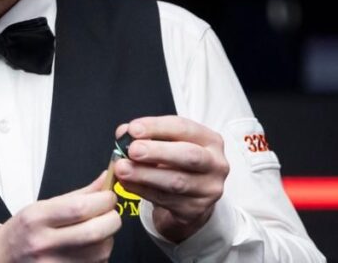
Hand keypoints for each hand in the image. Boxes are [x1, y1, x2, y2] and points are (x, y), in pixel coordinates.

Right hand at [0, 171, 120, 261]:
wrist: (2, 260)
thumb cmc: (23, 232)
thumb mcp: (41, 207)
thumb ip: (77, 195)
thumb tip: (106, 180)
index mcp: (37, 218)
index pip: (80, 208)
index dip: (104, 200)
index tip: (108, 196)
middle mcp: (44, 244)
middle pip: (95, 231)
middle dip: (112, 218)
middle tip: (109, 212)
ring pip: (101, 251)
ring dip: (108, 238)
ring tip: (96, 230)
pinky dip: (100, 254)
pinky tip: (89, 248)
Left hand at [113, 116, 229, 242]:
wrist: (190, 200)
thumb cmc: (177, 164)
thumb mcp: (167, 144)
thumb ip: (148, 136)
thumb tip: (124, 132)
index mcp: (210, 140)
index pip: (184, 128)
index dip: (157, 127)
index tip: (133, 129)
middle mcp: (216, 164)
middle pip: (189, 156)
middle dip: (158, 151)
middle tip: (132, 150)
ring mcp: (208, 190)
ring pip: (176, 182)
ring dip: (145, 174)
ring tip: (122, 168)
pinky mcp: (195, 210)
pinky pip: (165, 199)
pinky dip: (142, 190)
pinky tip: (126, 183)